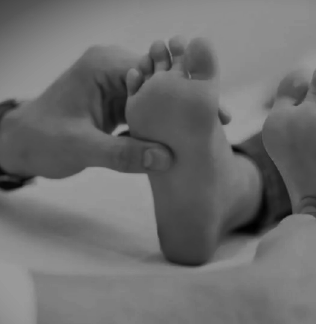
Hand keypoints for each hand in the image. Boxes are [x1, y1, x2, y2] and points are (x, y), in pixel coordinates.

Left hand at [0, 45, 172, 178]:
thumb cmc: (43, 141)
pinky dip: (153, 126)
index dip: (172, 94)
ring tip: (177, 141)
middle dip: (171, 108)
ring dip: (163, 119)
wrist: (23, 146)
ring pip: (155, 97)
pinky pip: (146, 109)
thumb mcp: (82, 149)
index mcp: (103, 66)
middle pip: (158, 82)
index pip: (153, 70)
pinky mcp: (118, 101)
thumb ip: (123, 154)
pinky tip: (162, 143)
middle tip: (184, 135)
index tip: (186, 122)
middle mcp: (112, 68)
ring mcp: (116, 84)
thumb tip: (166, 159)